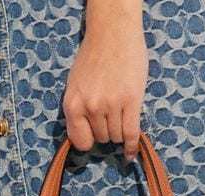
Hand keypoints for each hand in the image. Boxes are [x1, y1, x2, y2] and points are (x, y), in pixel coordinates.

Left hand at [63, 0, 147, 159]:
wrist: (113, 32)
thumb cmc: (94, 57)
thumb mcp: (75, 85)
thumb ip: (78, 110)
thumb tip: (82, 138)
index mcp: (72, 103)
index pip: (80, 141)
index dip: (90, 140)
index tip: (95, 137)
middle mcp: (90, 106)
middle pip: (102, 138)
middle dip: (107, 130)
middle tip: (111, 112)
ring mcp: (110, 104)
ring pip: (117, 136)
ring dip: (120, 130)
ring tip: (121, 111)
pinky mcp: (131, 100)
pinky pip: (131, 133)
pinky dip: (132, 147)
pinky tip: (131, 154)